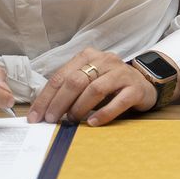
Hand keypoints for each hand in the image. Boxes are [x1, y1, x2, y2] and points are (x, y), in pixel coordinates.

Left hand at [27, 49, 159, 126]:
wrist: (144, 84)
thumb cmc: (109, 84)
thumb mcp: (88, 80)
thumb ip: (70, 88)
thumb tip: (45, 110)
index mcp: (88, 56)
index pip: (61, 76)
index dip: (45, 97)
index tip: (35, 116)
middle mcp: (105, 60)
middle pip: (76, 81)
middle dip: (59, 103)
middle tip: (51, 120)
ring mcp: (121, 73)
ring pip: (95, 89)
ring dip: (79, 107)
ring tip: (71, 120)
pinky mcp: (135, 88)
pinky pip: (118, 101)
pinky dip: (103, 113)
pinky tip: (93, 122)